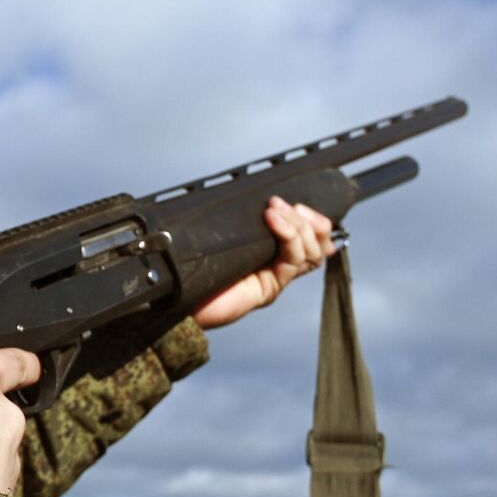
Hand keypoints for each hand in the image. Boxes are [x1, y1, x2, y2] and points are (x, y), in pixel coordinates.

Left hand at [192, 195, 334, 328]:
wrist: (179, 296)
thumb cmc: (194, 266)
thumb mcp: (225, 234)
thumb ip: (246, 221)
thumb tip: (264, 199)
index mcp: (271, 255)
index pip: (311, 239)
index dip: (316, 222)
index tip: (299, 204)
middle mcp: (277, 268)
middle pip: (318, 246)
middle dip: (308, 219)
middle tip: (283, 204)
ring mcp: (275, 279)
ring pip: (311, 253)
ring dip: (298, 225)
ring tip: (275, 209)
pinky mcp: (268, 288)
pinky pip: (292, 261)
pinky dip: (288, 236)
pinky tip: (273, 219)